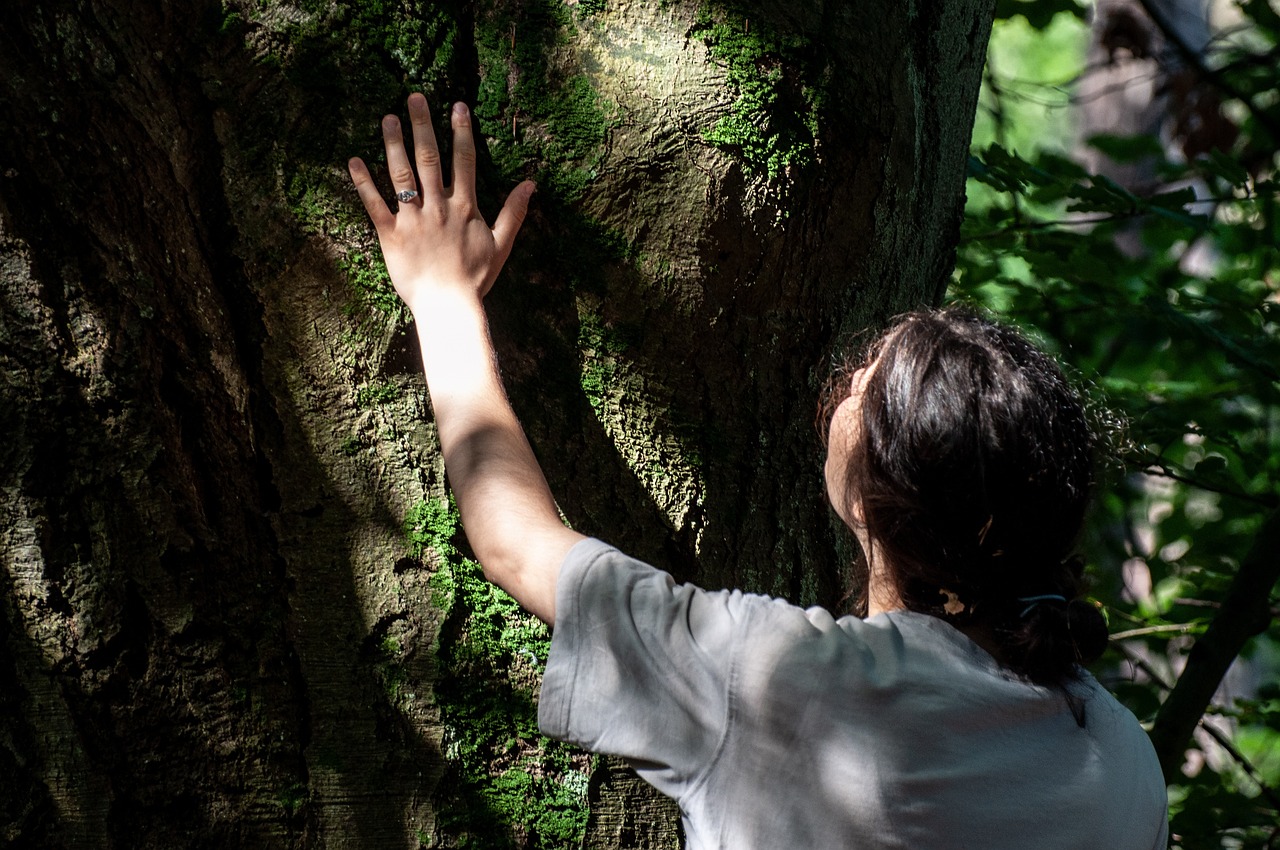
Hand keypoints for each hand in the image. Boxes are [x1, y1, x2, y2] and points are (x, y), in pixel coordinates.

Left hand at [348, 94, 535, 313]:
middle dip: (423, 125)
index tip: (457, 106)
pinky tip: (355, 160)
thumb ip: (514, 212)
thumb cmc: (476, 278)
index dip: (462, 132)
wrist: (449, 306)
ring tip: (388, 118)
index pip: (464, 161)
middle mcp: (438, 207)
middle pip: (429, 158)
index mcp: (464, 207)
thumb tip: (531, 184)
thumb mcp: (502, 245)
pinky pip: (374, 205)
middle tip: (414, 97)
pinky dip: (363, 182)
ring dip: (394, 144)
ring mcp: (413, 219)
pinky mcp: (390, 235)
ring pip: (402, 175)